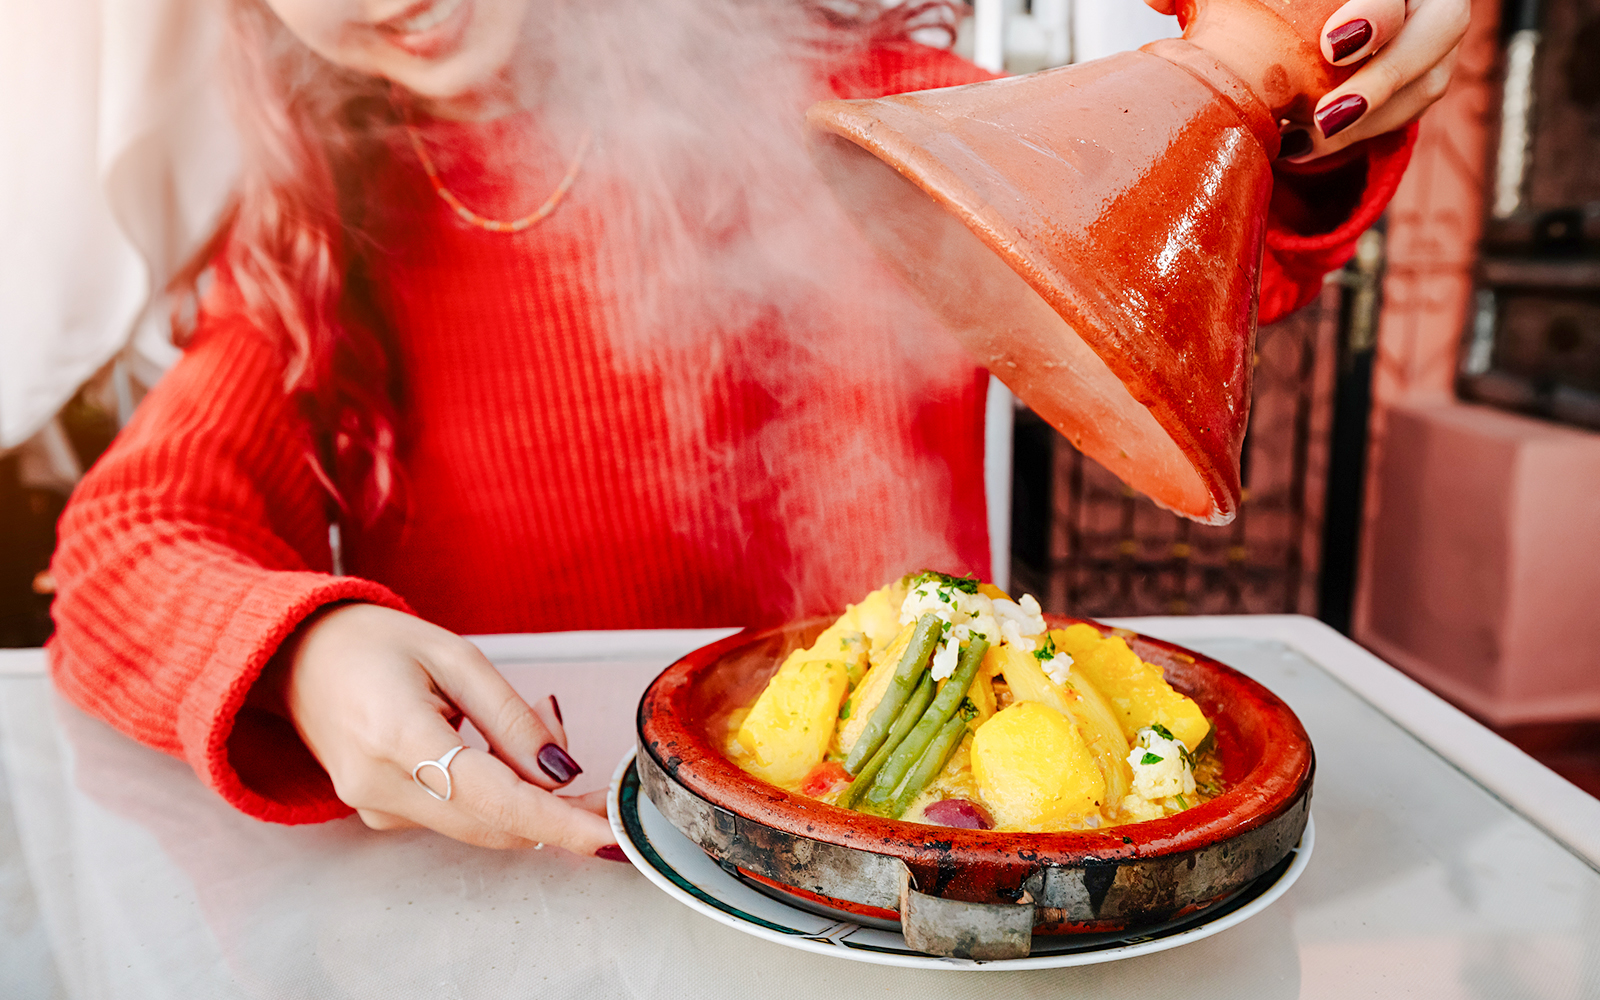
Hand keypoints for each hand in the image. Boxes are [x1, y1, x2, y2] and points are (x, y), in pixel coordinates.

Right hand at [265, 603, 616, 855]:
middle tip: (579, 749)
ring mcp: (375, 809)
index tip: (611, 835)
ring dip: (525, 793)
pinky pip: (457, 818)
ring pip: (481, 826)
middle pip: (496, 824)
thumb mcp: (455, 657)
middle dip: (555, 801)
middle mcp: (382, 787)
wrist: (294, 656)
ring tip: (528, 721)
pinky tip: (492, 747)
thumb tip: (562, 773)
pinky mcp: (378, 816)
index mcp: (399, 736)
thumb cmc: (373, 643)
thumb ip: (511, 720)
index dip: (561, 822)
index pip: (498, 801)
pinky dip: (493, 793)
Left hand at [1141, 0, 1469, 160]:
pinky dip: (1361, 136)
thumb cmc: (1285, 0)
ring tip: (1305, 142)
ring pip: (1428, 82)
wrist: (1320, 21)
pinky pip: (1409, 114)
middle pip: (1438, 32)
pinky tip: (1304, 148)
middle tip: (1325, 118)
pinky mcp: (1426, 75)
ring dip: (1370, 121)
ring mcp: (1434, 34)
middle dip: (1385, 78)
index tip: (1332, 45)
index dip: (1378, 13)